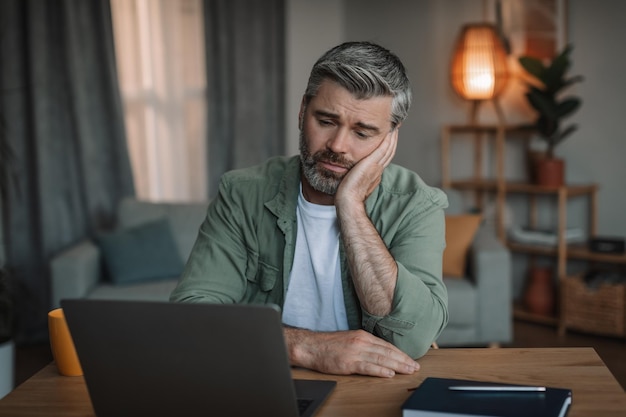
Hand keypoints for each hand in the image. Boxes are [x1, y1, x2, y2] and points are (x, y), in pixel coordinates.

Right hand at [285, 327, 418, 377]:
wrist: (310, 346)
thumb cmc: (328, 345)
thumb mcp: (350, 339)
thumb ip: (364, 345)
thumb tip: (380, 353)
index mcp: (362, 336)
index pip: (386, 345)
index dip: (401, 353)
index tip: (411, 360)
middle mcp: (361, 342)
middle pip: (387, 351)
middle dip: (403, 360)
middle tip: (415, 367)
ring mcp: (355, 352)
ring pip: (381, 359)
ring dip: (397, 365)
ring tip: (409, 370)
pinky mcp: (348, 362)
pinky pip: (367, 367)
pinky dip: (380, 370)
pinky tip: (389, 374)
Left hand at [335, 128, 397, 205]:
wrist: (348, 200)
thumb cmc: (347, 194)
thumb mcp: (353, 181)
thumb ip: (355, 174)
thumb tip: (349, 170)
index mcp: (374, 173)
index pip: (383, 157)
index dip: (387, 147)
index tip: (388, 137)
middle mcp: (378, 169)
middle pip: (389, 151)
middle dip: (392, 139)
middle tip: (395, 127)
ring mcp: (376, 167)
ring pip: (388, 149)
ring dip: (392, 137)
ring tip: (394, 126)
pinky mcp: (372, 164)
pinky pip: (383, 149)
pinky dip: (388, 140)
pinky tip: (389, 130)